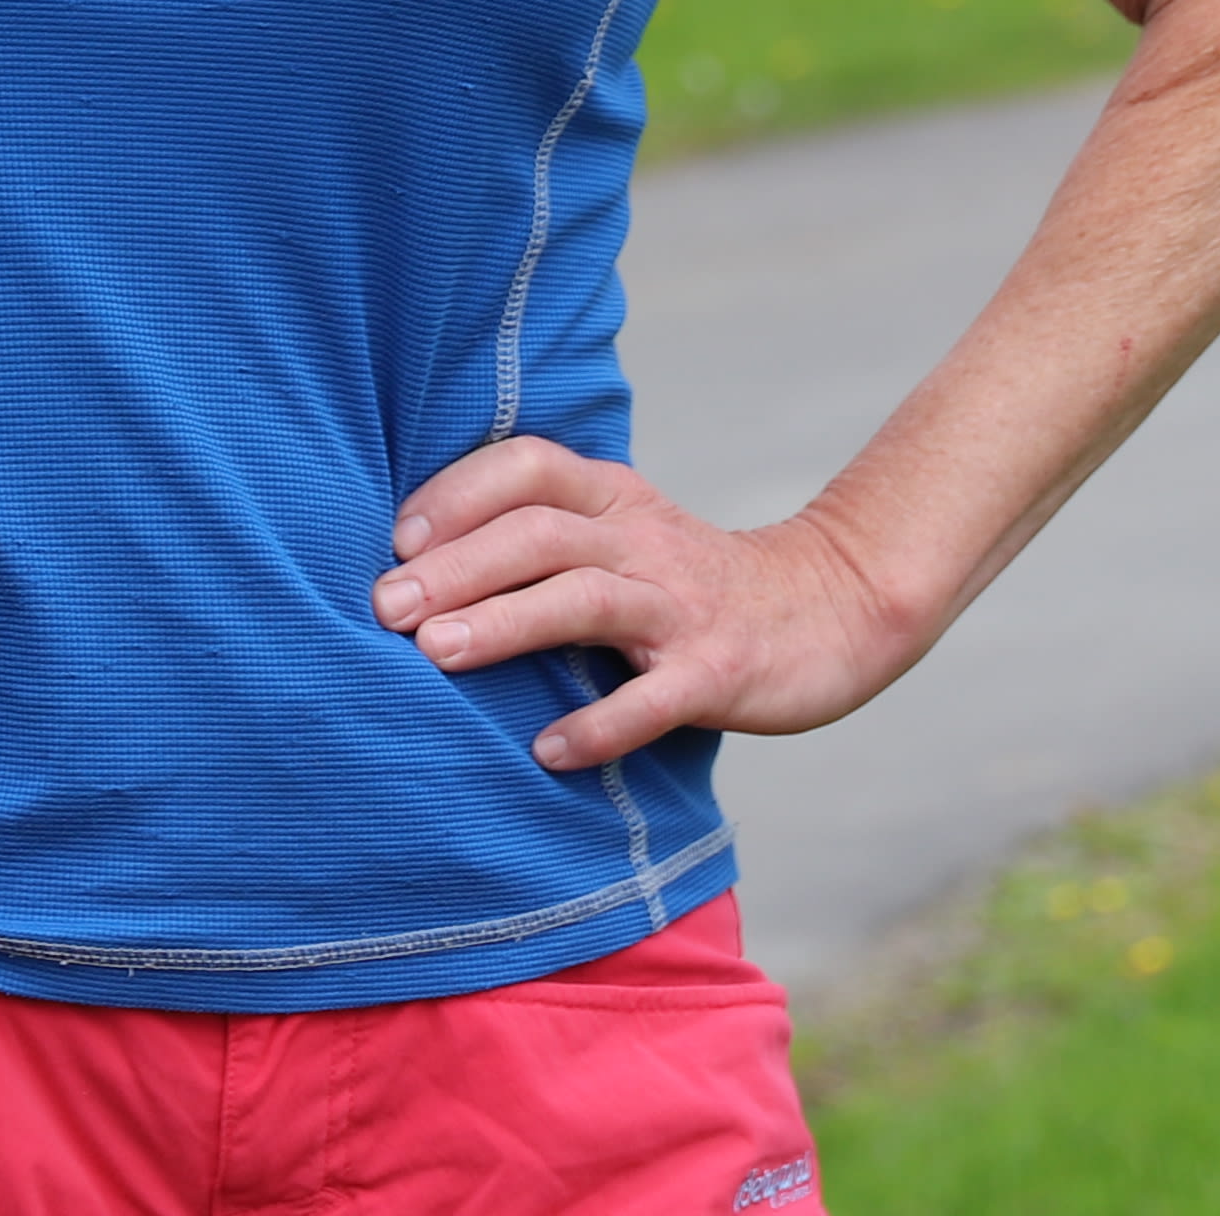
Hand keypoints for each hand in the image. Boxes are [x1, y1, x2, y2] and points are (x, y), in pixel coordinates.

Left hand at [371, 439, 923, 771]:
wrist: (833, 610)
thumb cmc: (691, 583)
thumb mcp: (624, 534)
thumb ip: (544, 536)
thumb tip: (419, 564)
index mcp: (615, 499)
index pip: (529, 467)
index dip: (458, 494)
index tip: (396, 539)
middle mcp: (643, 541)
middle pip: (540, 533)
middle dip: (457, 567)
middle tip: (386, 607)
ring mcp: (682, 606)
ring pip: (585, 600)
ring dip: (505, 624)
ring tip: (435, 655)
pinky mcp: (718, 670)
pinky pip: (653, 698)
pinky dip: (599, 724)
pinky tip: (548, 752)